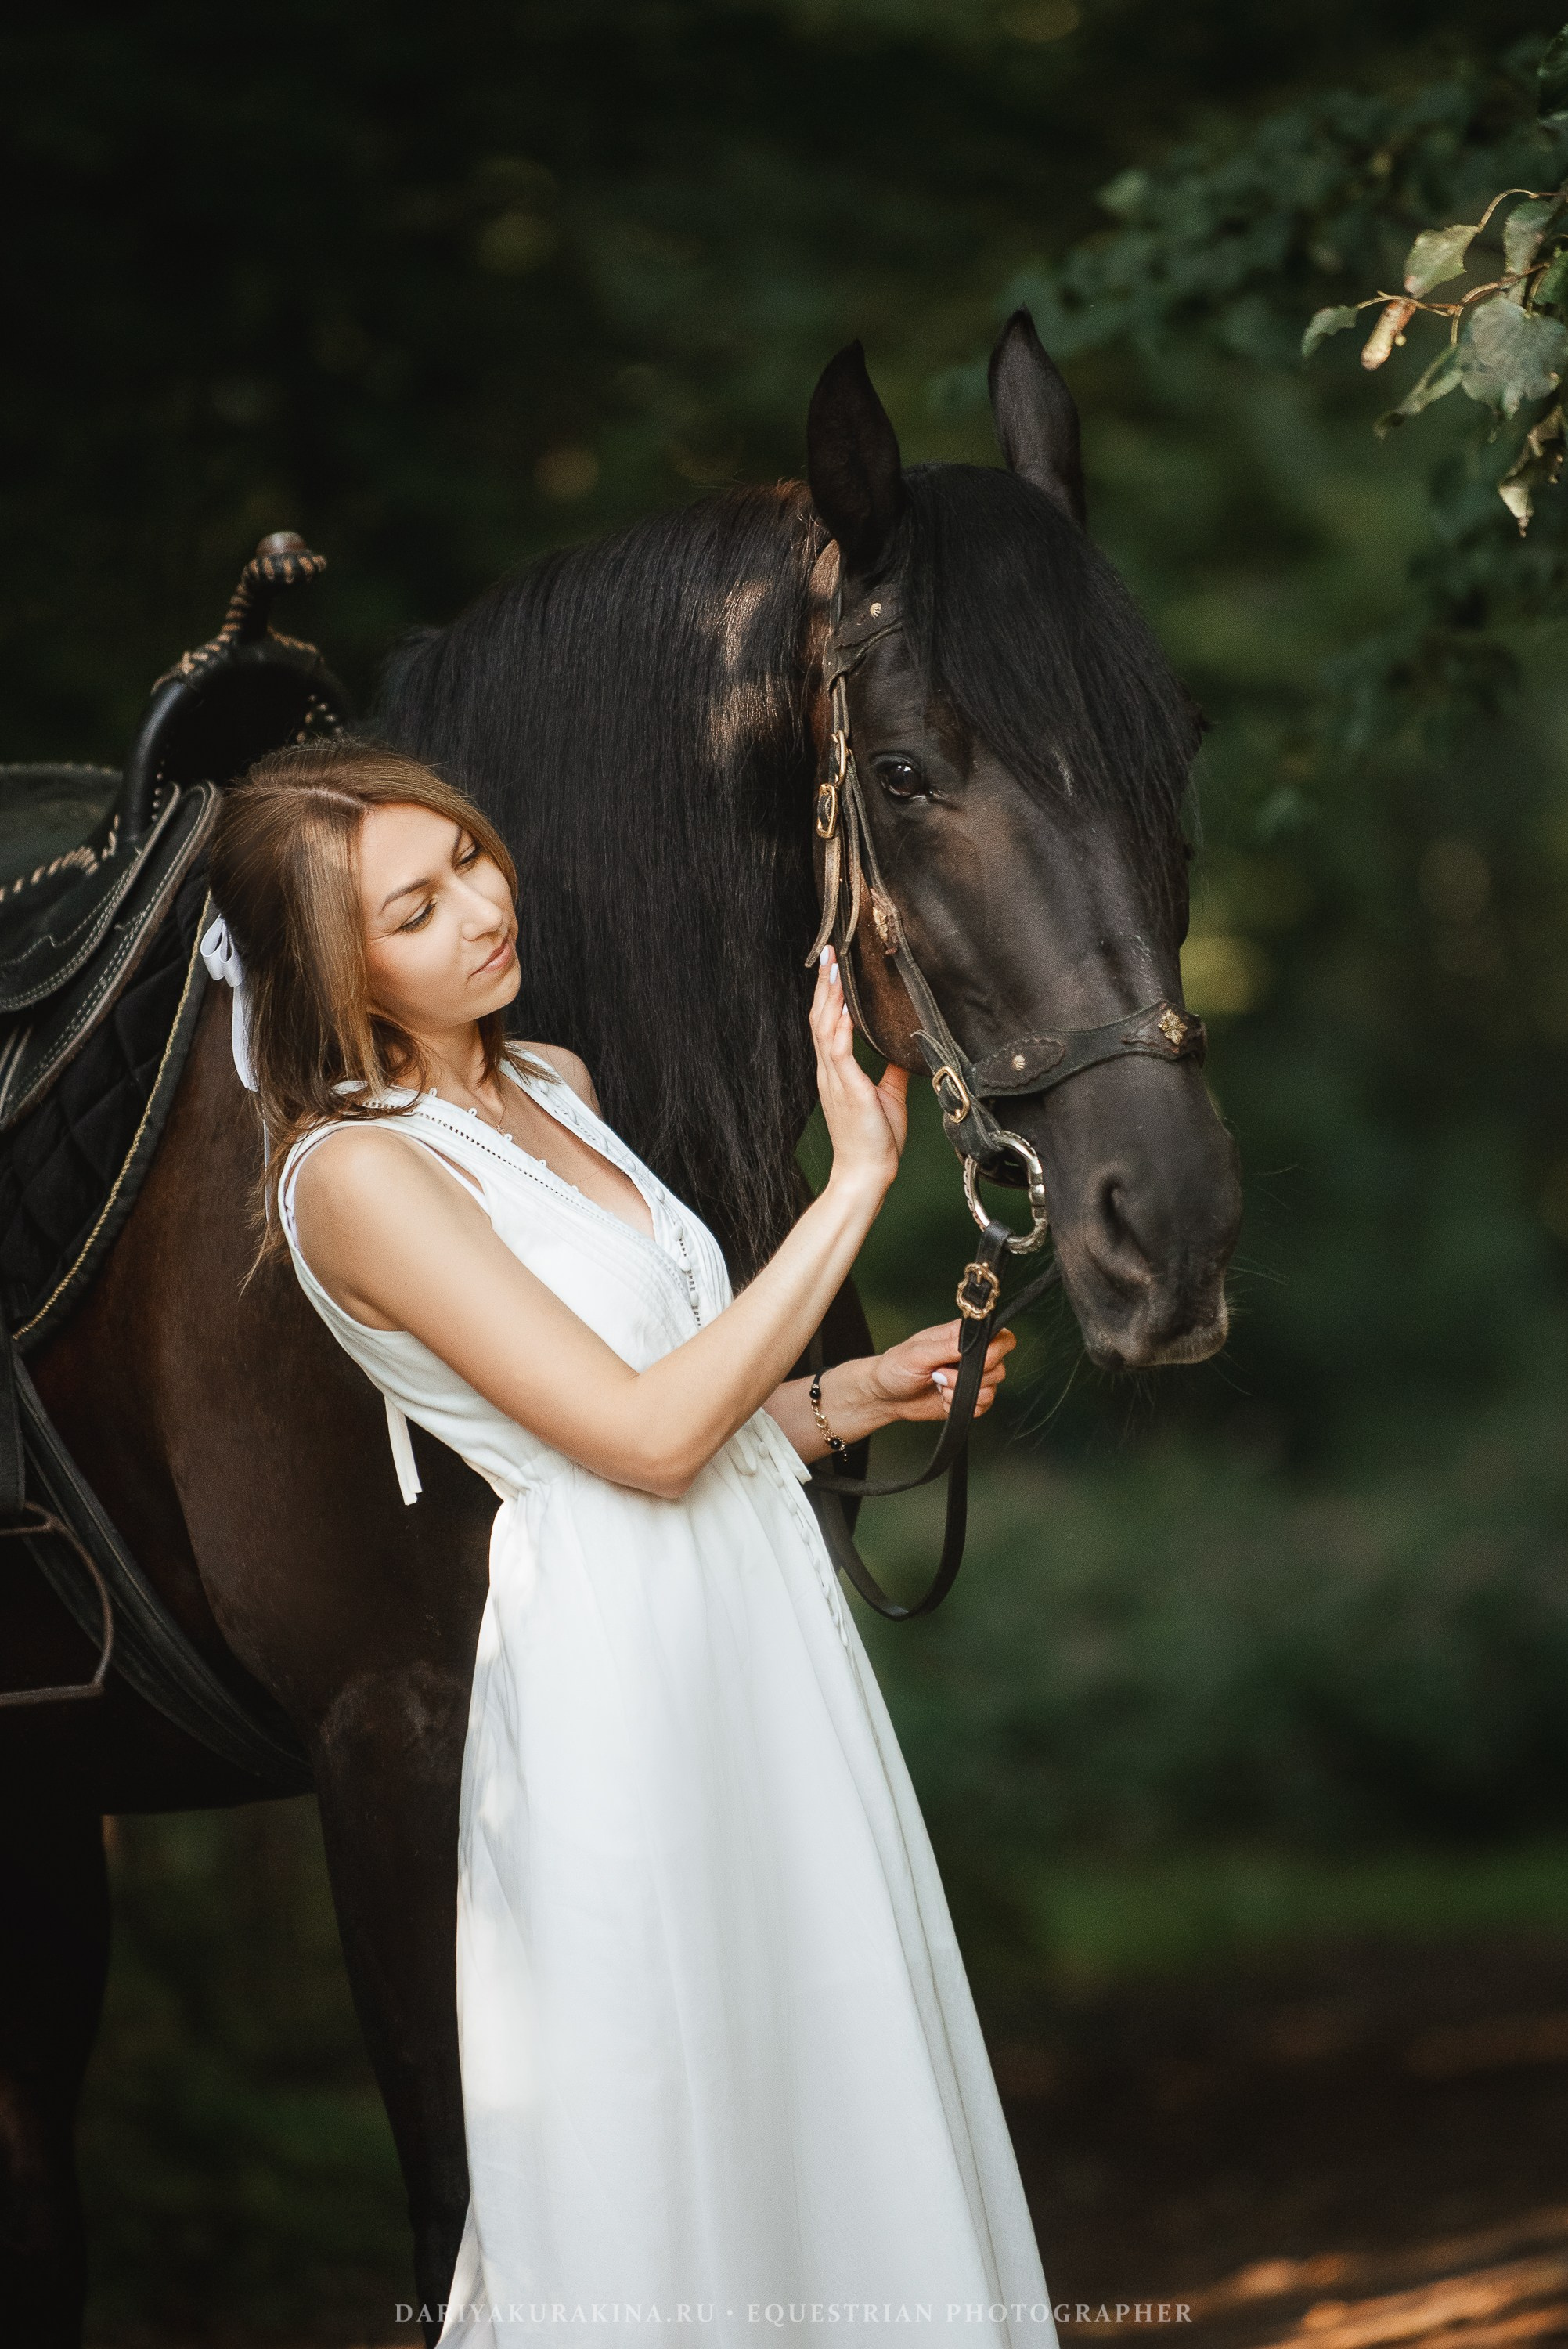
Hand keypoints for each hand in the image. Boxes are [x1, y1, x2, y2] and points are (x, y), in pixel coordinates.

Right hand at [809, 945, 908, 1197]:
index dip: (829, 995)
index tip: (834, 967)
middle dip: (824, 984)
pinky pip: (838, 1048)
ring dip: (829, 995)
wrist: (866, 1173)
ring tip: (834, 966)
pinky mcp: (845, 1087)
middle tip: (830, 952)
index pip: (828, 1024)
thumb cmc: (875, 1141)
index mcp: (836, 1071)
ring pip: (825, 1026)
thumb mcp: (888, 1096)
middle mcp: (829, 1070)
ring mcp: (833, 1078)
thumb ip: (890, 1071)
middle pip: (820, 1017)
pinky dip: (842, 1024)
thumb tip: (901, 1049)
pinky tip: (847, 1004)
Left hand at [864, 1319, 1015, 1425]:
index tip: (975, 1360)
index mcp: (960, 1336)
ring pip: (992, 1390)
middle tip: (940, 1374)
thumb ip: (947, 1348)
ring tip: (939, 1386)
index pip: (999, 1337)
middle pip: (999, 1367)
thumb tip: (974, 1343)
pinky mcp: (966, 1400)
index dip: (996, 1350)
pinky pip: (981, 1407)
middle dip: (970, 1377)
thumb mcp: (918, 1354)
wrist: (885, 1396)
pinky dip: (959, 1406)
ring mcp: (970, 1379)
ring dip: (961, 1393)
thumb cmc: (896, 1368)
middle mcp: (970, 1357)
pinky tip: (942, 1399)